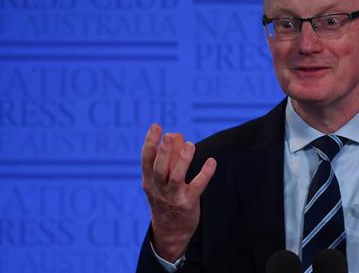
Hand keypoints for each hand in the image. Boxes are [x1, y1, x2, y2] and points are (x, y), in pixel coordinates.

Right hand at [141, 123, 215, 261]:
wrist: (170, 232)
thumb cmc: (166, 200)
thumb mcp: (160, 182)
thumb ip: (168, 159)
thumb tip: (176, 135)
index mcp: (149, 181)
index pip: (147, 160)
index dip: (150, 142)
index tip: (156, 126)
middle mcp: (159, 189)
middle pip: (159, 168)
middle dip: (164, 151)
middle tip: (170, 134)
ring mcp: (173, 197)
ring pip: (176, 177)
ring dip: (183, 160)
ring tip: (190, 145)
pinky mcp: (188, 204)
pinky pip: (197, 187)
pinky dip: (205, 174)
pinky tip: (211, 162)